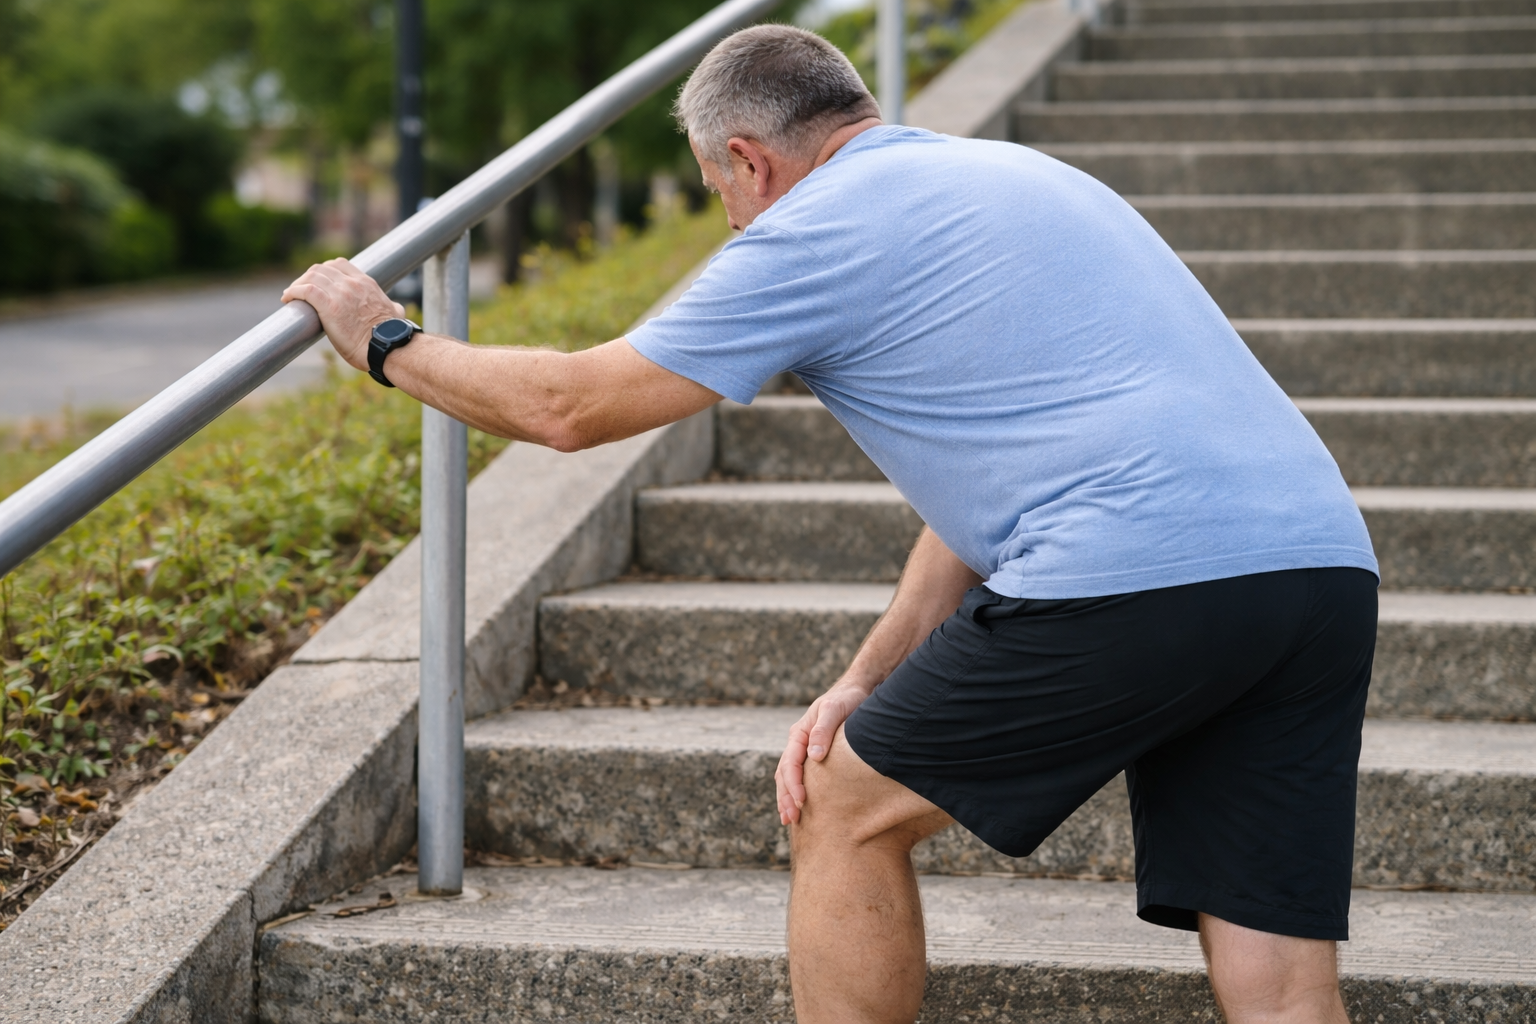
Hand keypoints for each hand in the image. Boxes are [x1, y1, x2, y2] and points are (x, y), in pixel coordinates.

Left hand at [282, 258, 404, 370]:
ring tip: (291, 296)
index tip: (317, 282)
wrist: (388, 347)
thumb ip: (393, 307)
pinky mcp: (329, 306)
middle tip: (300, 290)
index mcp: (366, 283)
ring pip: (311, 276)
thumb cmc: (391, 336)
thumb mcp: (395, 313)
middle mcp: (353, 283)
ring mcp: (341, 293)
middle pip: (321, 268)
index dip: (324, 271)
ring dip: (297, 284)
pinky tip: (287, 299)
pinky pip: (306, 290)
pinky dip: (293, 292)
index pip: (339, 264)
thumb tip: (396, 309)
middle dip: (307, 277)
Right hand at [775, 681, 873, 825]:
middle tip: (790, 818)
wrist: (858, 689)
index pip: (789, 764)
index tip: (801, 802)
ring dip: (786, 798)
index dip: (793, 785)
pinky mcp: (815, 754)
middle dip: (785, 797)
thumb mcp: (834, 710)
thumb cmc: (847, 698)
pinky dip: (795, 792)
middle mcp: (798, 742)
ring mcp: (805, 749)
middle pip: (784, 774)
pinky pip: (801, 776)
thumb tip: (814, 756)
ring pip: (788, 777)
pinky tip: (799, 807)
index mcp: (799, 733)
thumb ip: (823, 731)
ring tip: (788, 819)